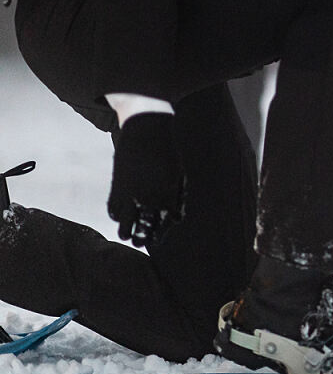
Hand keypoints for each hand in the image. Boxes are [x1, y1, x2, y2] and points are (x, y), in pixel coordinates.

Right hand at [108, 112, 185, 246]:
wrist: (146, 131)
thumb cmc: (167, 152)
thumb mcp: (178, 175)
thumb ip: (177, 197)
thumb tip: (176, 217)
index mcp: (166, 195)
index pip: (164, 223)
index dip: (161, 233)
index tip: (158, 239)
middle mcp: (147, 198)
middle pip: (143, 228)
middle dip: (142, 237)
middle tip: (141, 242)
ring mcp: (130, 193)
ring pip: (124, 222)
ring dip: (126, 230)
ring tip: (128, 236)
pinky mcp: (116, 186)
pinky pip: (113, 208)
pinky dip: (116, 215)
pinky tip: (120, 217)